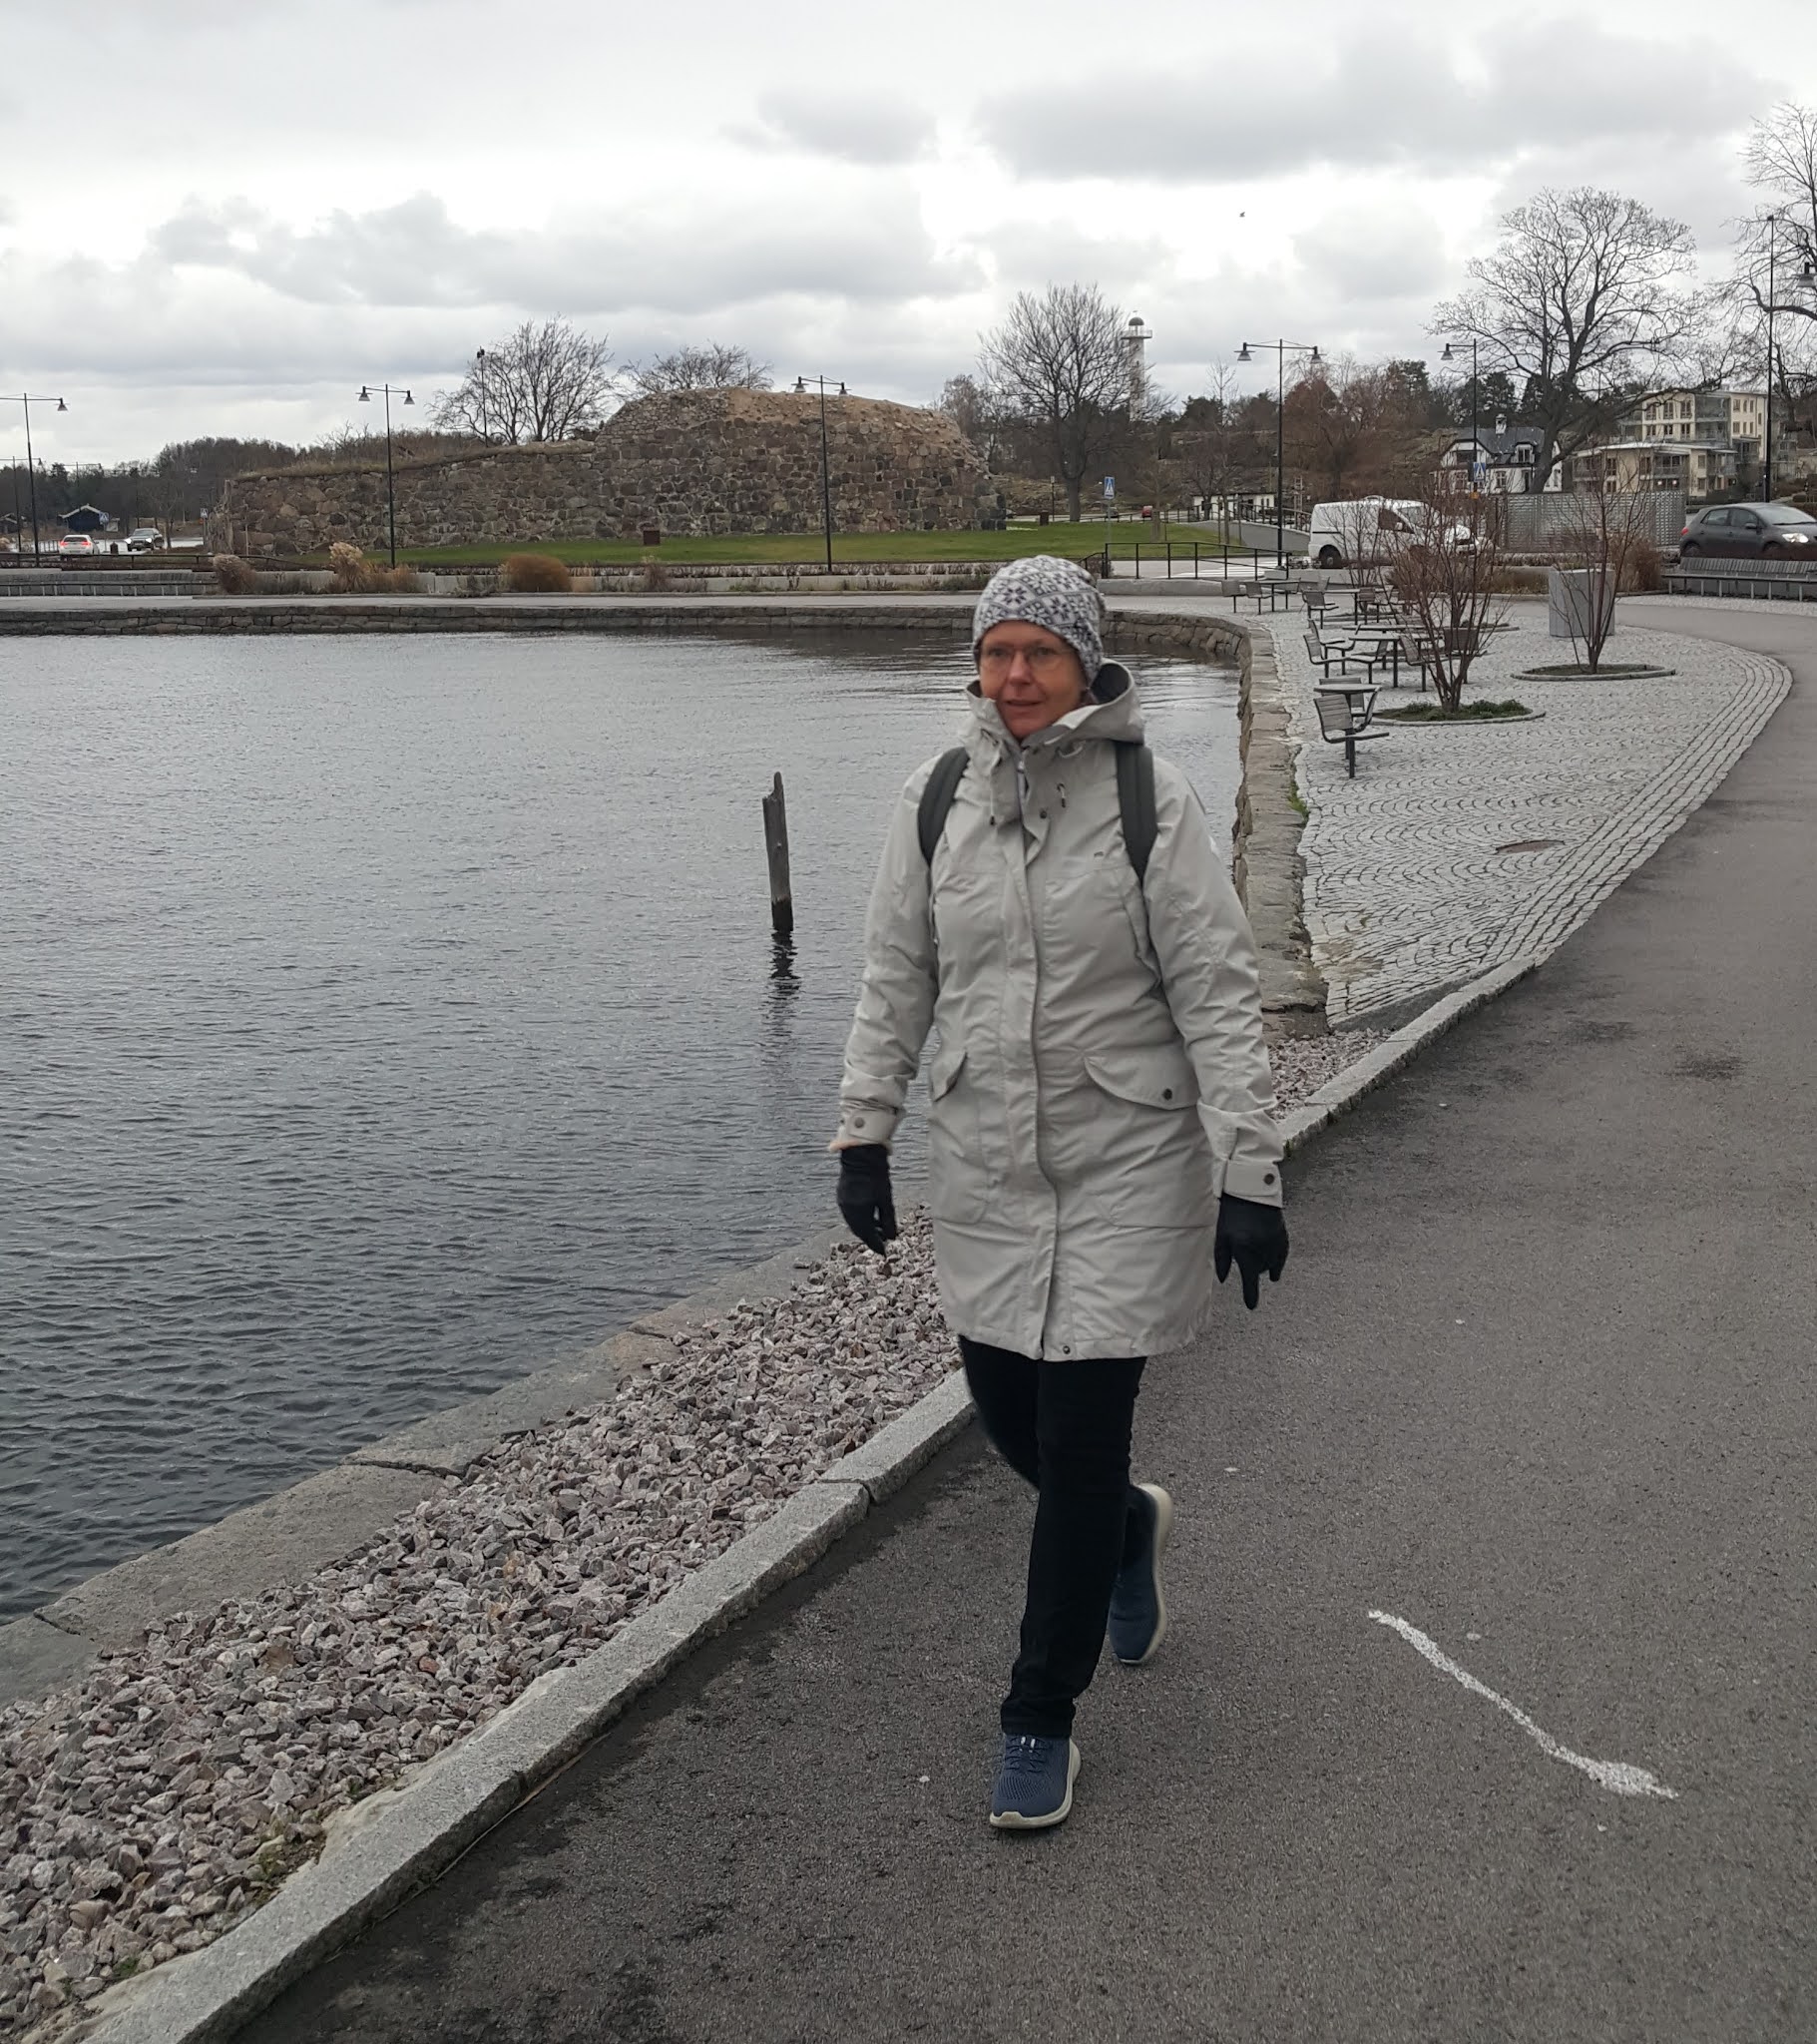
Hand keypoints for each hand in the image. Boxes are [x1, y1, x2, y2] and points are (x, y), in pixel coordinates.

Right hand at [836, 1144, 897, 1255]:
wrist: (862, 1155)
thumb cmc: (877, 1176)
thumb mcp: (886, 1200)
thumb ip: (888, 1220)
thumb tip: (892, 1238)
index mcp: (858, 1213)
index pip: (867, 1236)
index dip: (876, 1245)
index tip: (884, 1252)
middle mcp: (847, 1210)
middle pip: (859, 1230)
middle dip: (870, 1237)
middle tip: (882, 1241)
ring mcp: (843, 1202)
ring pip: (854, 1222)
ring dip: (865, 1227)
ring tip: (878, 1229)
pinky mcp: (842, 1195)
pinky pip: (850, 1213)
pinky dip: (860, 1218)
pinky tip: (870, 1216)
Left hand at [1214, 1193, 1288, 1309]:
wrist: (1251, 1191)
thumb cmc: (1232, 1213)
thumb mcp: (1221, 1235)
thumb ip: (1222, 1259)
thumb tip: (1222, 1280)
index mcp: (1246, 1252)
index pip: (1249, 1281)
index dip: (1250, 1295)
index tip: (1252, 1306)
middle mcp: (1263, 1251)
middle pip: (1259, 1271)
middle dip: (1252, 1270)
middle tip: (1244, 1255)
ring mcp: (1275, 1244)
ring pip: (1271, 1264)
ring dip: (1263, 1265)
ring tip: (1256, 1256)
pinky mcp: (1283, 1237)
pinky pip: (1281, 1256)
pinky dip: (1276, 1260)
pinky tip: (1273, 1263)